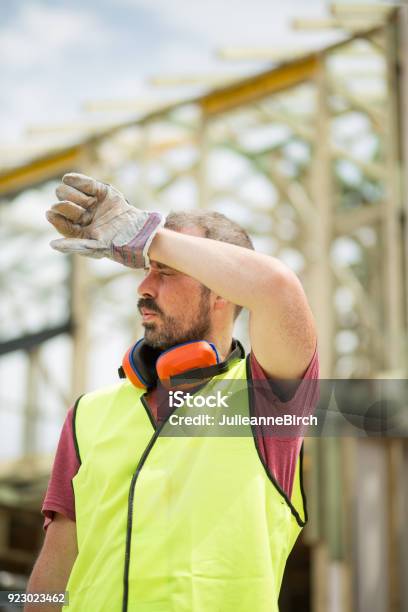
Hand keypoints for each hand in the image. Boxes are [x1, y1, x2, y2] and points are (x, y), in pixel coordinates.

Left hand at [46, 173, 163, 267]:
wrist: (138, 231)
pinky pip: (83, 182)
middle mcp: (80, 215)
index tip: (51, 213)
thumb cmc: (116, 245)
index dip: (55, 215)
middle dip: (68, 207)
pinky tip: (68, 178)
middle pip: (60, 203)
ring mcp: (89, 202)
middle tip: (83, 213)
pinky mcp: (100, 190)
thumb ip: (74, 245)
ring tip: (89, 203)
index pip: (57, 219)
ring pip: (67, 191)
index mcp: (76, 230)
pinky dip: (76, 179)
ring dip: (75, 195)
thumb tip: (51, 245)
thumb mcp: (94, 247)